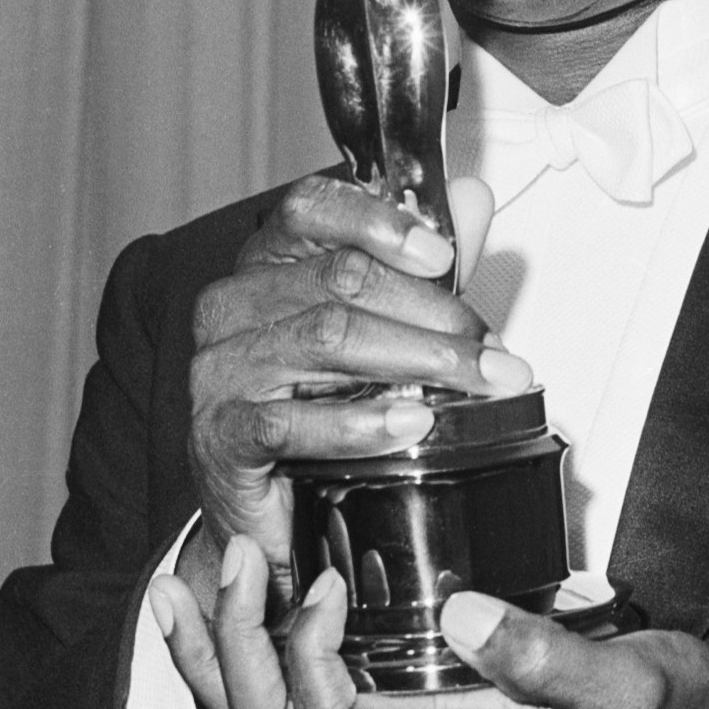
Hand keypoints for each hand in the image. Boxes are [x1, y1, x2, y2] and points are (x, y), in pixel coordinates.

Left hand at [150, 540, 708, 708]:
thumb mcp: (627, 685)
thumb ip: (551, 657)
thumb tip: (467, 614)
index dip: (306, 657)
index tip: (329, 581)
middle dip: (229, 652)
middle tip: (228, 561)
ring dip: (222, 653)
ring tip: (191, 578)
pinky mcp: (412, 700)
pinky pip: (307, 691)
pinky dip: (261, 645)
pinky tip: (254, 591)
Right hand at [182, 170, 527, 617]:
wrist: (274, 511)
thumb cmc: (322, 409)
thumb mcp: (381, 329)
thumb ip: (422, 265)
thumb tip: (470, 197)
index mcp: (265, 265)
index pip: (309, 209)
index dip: (379, 222)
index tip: (441, 254)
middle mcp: (232, 306)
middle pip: (338, 277)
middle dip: (432, 310)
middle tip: (490, 347)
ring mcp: (219, 369)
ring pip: (326, 337)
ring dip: (417, 360)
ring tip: (473, 382)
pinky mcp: (219, 436)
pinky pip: (290, 420)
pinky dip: (359, 421)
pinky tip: (409, 422)